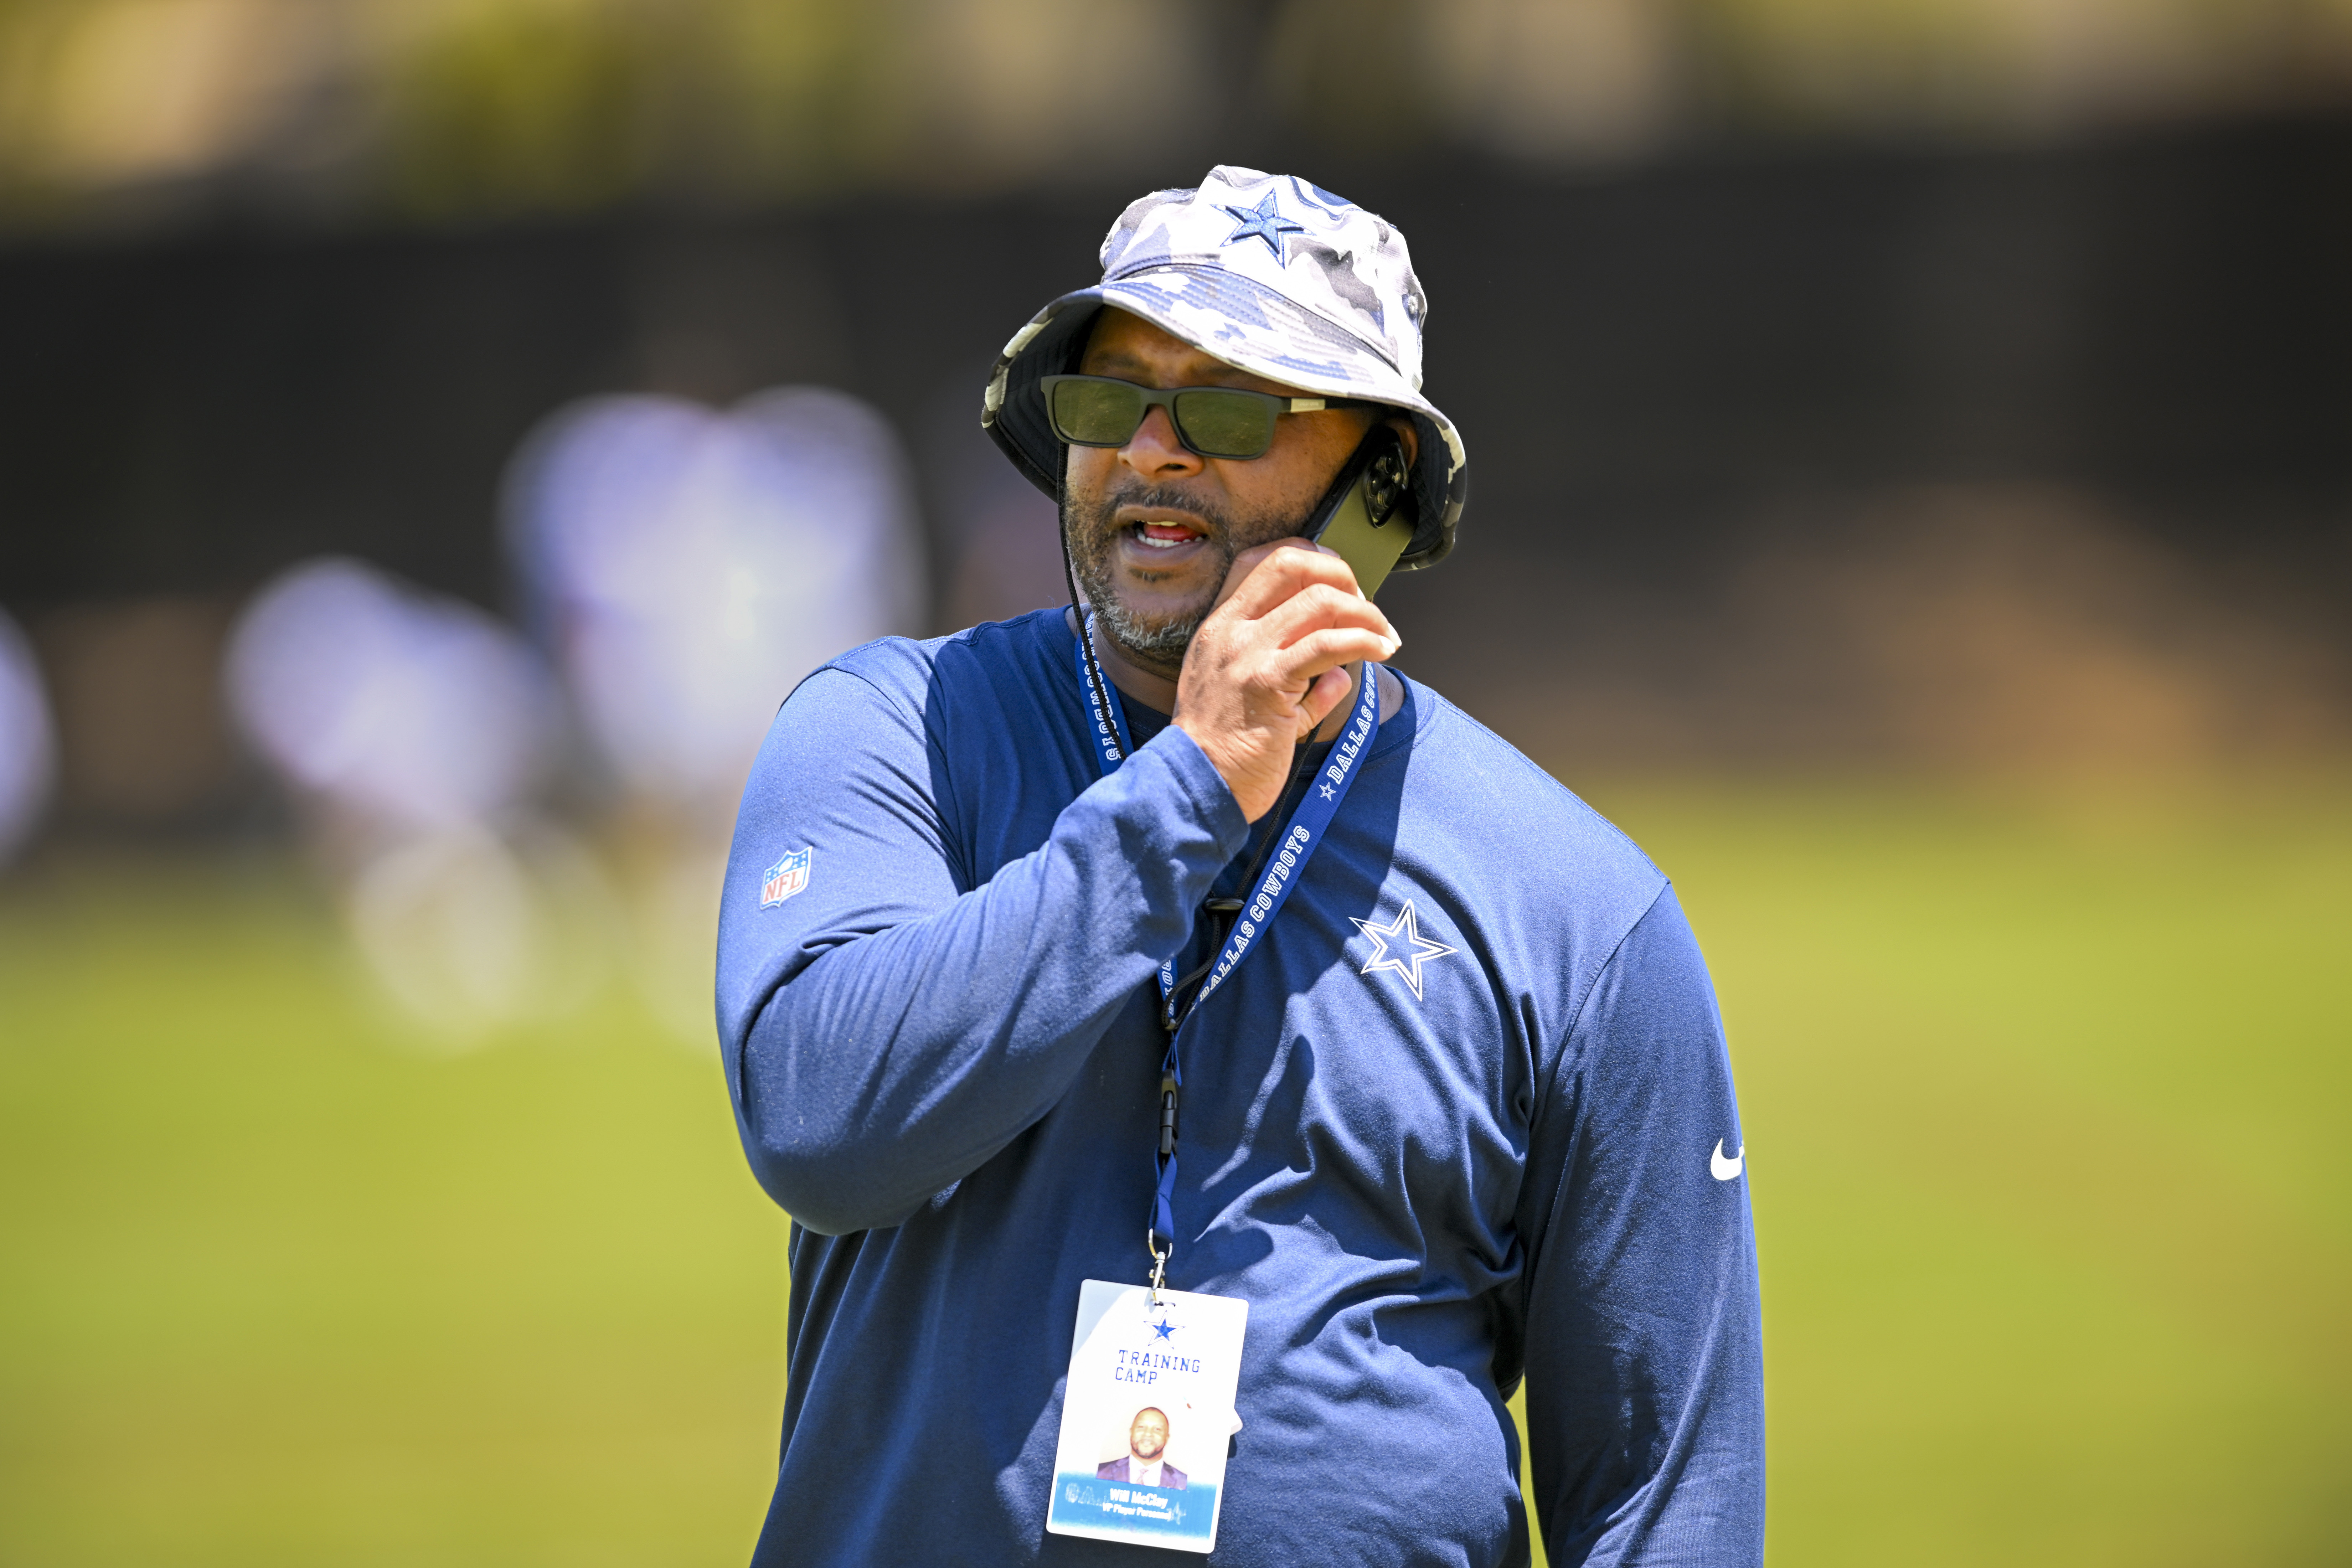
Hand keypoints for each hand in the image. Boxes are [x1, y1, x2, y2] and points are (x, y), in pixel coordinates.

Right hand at [1172, 541, 1399, 821]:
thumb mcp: (1249, 703)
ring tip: (1385, 636)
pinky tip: (1381, 651)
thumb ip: (1296, 683)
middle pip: (1291, 563)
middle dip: (1341, 573)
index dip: (1311, 558)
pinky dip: (1364, 641)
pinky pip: (1326, 645)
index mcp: (1220, 628)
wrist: (1194, 787)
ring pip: (1318, 600)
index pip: (1261, 560)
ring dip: (1365, 613)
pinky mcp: (1268, 682)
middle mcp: (1230, 631)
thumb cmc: (1223, 752)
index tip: (1341, 583)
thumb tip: (1339, 675)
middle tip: (1366, 607)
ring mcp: (1246, 653)